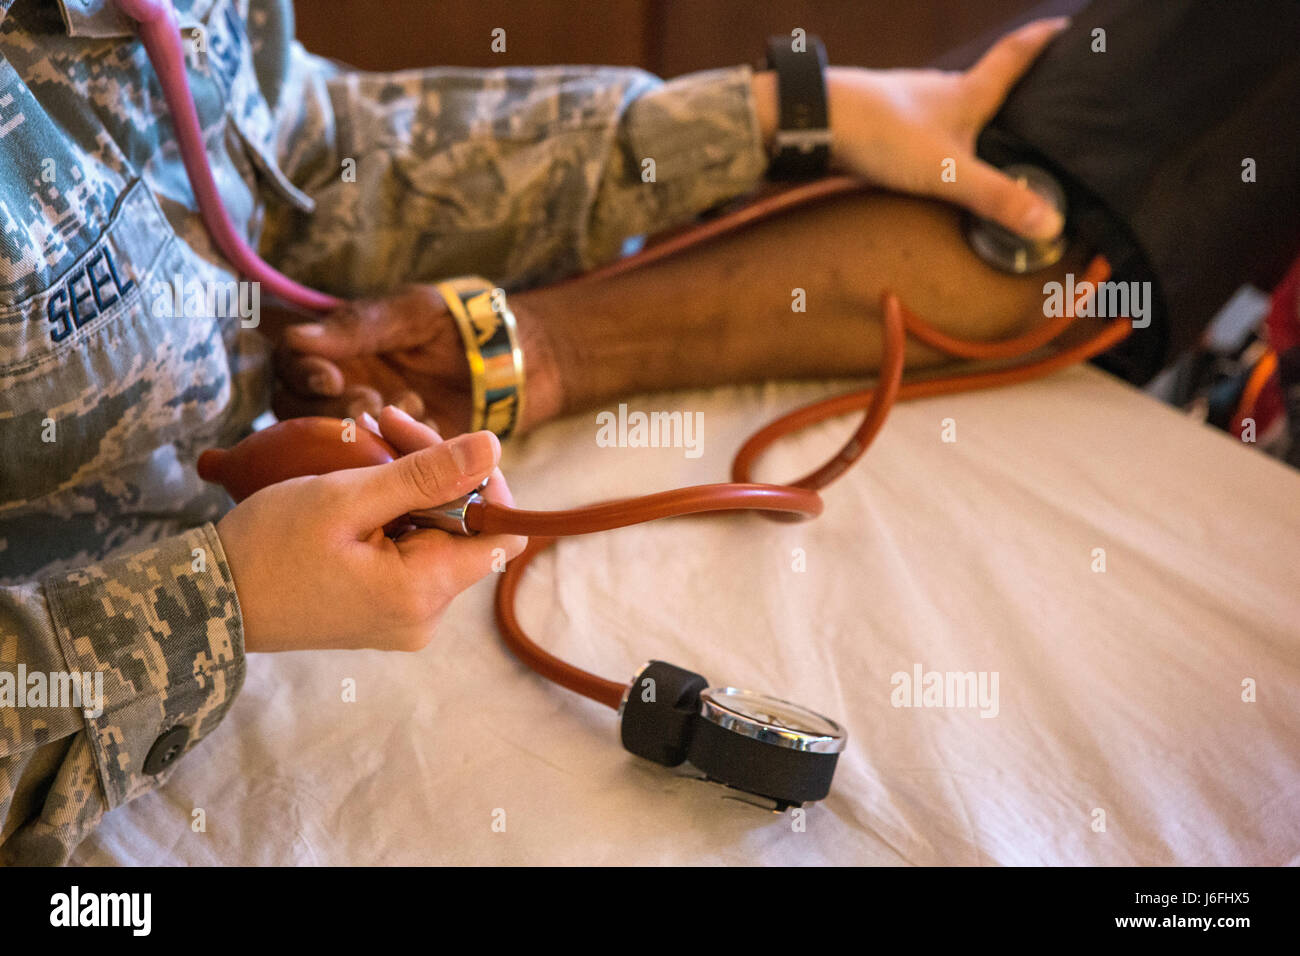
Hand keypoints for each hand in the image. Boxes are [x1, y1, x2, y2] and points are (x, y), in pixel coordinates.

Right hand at [215, 405, 526, 651]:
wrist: (207, 603)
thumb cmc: (268, 548)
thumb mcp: (346, 497)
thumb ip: (426, 475)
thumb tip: (494, 447)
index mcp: (423, 592)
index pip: (499, 531)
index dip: (480, 480)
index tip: (429, 442)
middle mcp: (425, 616)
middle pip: (466, 529)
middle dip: (434, 472)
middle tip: (381, 425)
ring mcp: (405, 618)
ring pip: (437, 536)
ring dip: (410, 487)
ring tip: (363, 445)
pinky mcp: (384, 612)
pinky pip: (410, 554)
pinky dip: (393, 515)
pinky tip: (357, 487)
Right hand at [272, 286, 472, 434]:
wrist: (491, 356)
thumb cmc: (444, 322)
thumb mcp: (407, 312)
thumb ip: (357, 327)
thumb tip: (298, 338)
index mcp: (331, 352)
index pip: (291, 365)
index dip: (304, 375)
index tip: (331, 379)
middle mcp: (337, 392)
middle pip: (304, 412)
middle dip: (335, 411)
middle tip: (371, 403)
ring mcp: (363, 425)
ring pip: (340, 442)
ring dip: (370, 431)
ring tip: (412, 405)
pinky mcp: (392, 453)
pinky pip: (385, 463)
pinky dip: (406, 448)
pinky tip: (432, 424)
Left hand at [785, 17, 1069, 238]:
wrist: (815, 120)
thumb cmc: (883, 134)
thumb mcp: (948, 171)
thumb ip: (996, 197)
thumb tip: (1049, 224)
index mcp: (968, 91)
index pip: (1017, 54)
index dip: (1045, 38)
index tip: (1070, 26)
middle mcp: (942, 89)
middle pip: (988, 79)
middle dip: (1017, 83)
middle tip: (1046, 90)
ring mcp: (911, 102)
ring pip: (955, 103)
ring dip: (976, 112)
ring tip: (999, 129)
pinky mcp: (885, 119)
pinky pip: (928, 124)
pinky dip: (945, 132)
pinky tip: (940, 151)